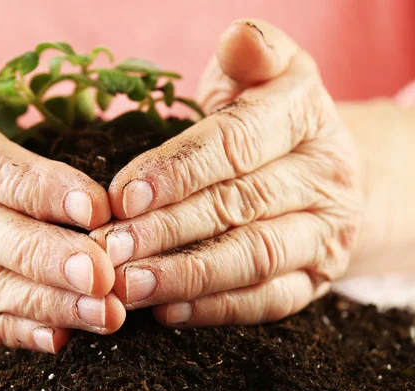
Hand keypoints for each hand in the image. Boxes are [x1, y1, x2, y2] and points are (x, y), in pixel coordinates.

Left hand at [91, 20, 361, 326]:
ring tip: (128, 284)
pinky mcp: (315, 278)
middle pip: (239, 205)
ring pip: (253, 258)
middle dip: (168, 229)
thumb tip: (236, 37)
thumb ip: (249, 56)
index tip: (123, 194)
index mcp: (304, 115)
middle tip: (108, 248)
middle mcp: (324, 175)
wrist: (323, 171)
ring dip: (186, 275)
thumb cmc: (268, 118)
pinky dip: (215, 309)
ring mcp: (325, 233)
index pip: (235, 143)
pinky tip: (166, 311)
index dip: (177, 170)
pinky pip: (267, 300)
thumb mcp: (263, 75)